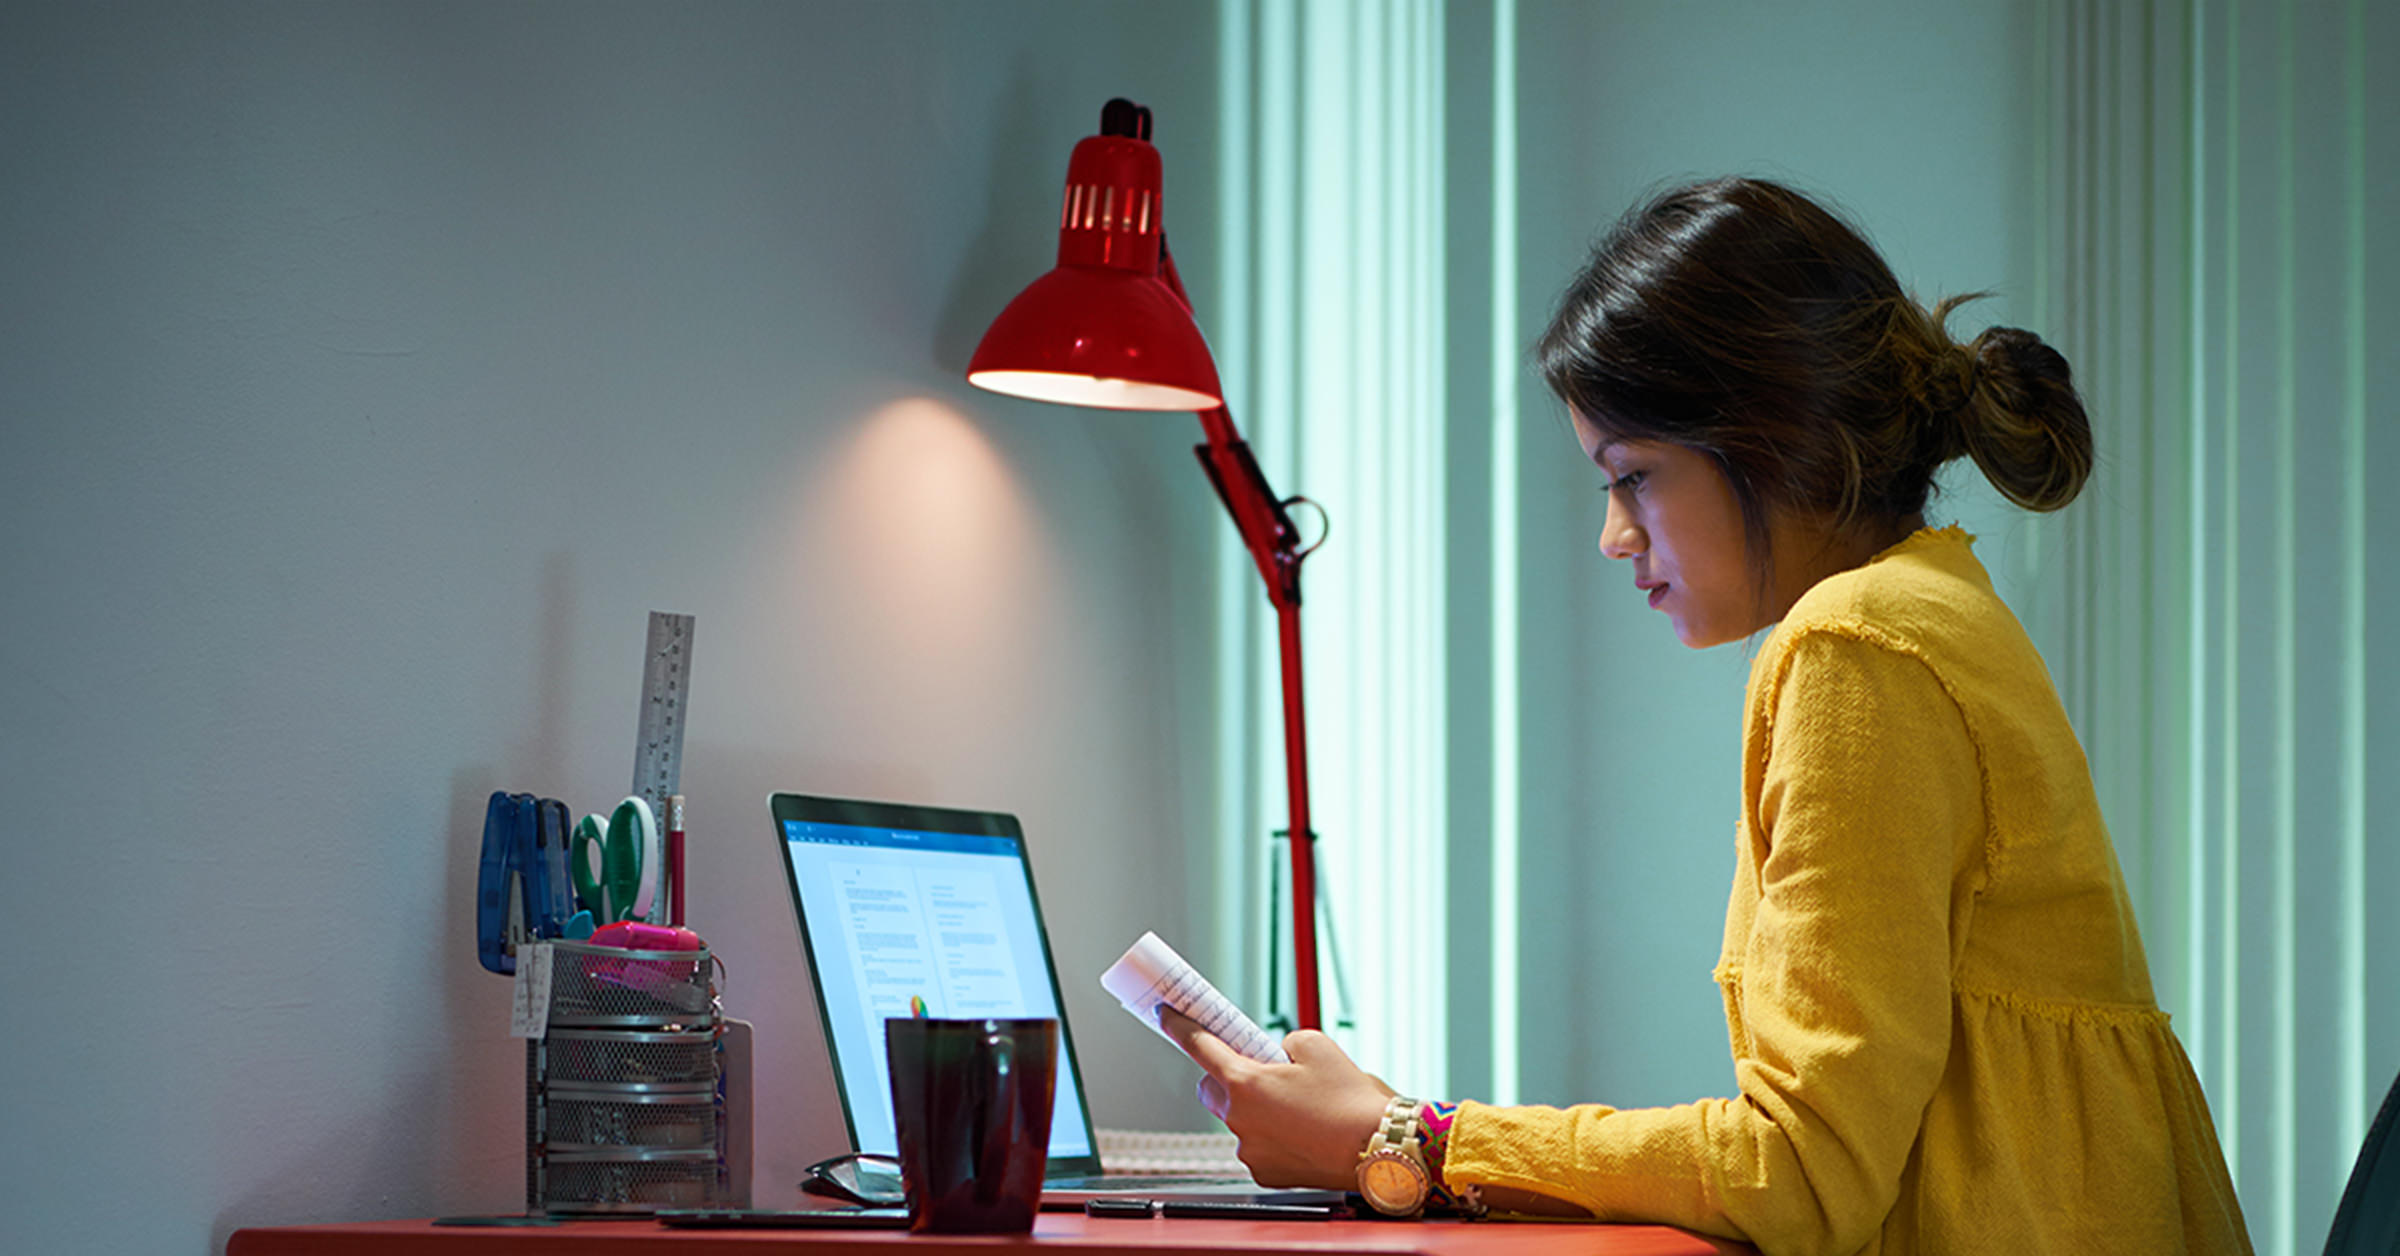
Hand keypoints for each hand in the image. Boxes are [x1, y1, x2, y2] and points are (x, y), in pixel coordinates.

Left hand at [1155, 1005, 1396, 1190]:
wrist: (1381, 1148)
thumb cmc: (1350, 1099)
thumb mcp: (1315, 1046)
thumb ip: (1282, 1045)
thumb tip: (1276, 1059)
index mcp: (1245, 1082)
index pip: (1200, 1047)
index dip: (1180, 1027)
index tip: (1167, 1015)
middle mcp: (1239, 1119)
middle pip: (1213, 1089)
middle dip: (1228, 1076)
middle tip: (1259, 1068)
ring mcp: (1250, 1150)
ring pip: (1238, 1119)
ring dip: (1255, 1108)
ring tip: (1298, 1106)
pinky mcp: (1266, 1173)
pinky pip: (1257, 1145)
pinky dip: (1271, 1135)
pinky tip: (1302, 1131)